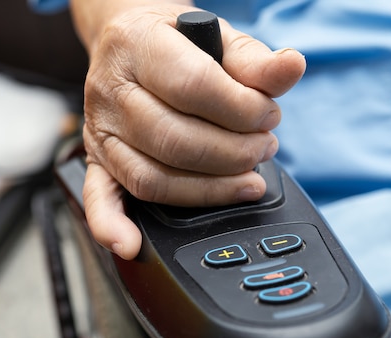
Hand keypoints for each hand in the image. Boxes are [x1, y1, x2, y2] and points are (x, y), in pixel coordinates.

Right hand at [77, 5, 305, 259]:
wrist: (131, 39)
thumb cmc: (177, 41)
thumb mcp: (221, 39)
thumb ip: (256, 61)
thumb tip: (292, 67)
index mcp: (139, 45)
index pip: (193, 85)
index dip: (242, 110)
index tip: (269, 116)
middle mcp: (112, 90)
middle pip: (174, 140)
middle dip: (235, 153)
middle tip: (264, 148)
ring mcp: (101, 130)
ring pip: (151, 178)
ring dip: (209, 190)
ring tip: (246, 180)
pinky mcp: (98, 160)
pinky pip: (99, 199)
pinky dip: (111, 225)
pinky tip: (132, 244)